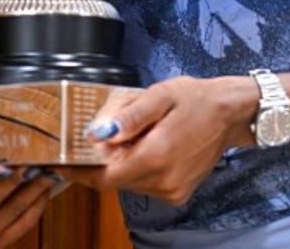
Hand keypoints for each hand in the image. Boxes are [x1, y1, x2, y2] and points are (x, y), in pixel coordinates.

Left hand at [62, 75, 256, 205]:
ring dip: (120, 163)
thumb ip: (130, 115)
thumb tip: (100, 133)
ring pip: (129, 183)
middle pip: (115, 179)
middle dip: (102, 160)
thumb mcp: (160, 95)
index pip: (105, 176)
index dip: (81, 171)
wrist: (229, 113)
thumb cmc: (195, 99)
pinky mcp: (178, 193)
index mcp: (157, 156)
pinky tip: (146, 145)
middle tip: (99, 134)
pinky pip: (145, 184)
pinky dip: (137, 168)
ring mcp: (173, 190)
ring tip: (130, 134)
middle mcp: (165, 180)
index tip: (61, 163)